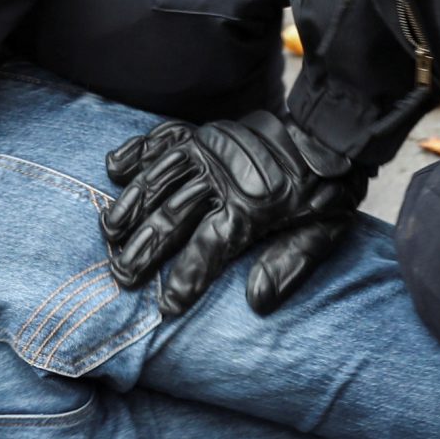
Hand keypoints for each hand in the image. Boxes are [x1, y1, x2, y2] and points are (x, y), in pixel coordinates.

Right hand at [99, 111, 363, 314]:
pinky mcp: (204, 132)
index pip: (209, 247)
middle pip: (172, 216)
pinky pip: (163, 138)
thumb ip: (289, 266)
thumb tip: (256, 302)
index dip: (186, 278)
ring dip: (130, 207)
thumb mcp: (323, 233)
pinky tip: (115, 168)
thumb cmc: (325, 190)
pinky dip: (137, 151)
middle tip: (120, 276)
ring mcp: (210, 149)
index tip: (167, 306)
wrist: (330, 132)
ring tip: (109, 233)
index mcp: (254, 205)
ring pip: (157, 179)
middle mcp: (223, 175)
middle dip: (143, 250)